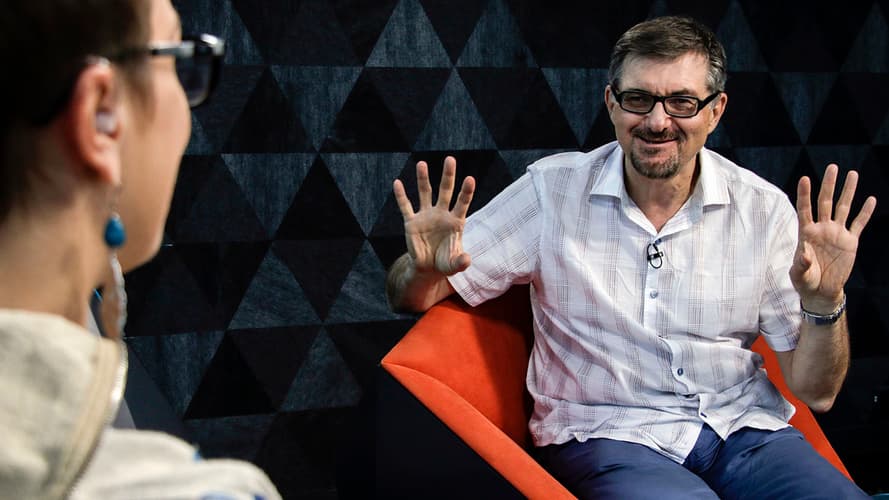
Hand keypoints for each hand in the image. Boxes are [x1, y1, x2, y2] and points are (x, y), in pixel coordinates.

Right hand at [393, 156, 475, 275]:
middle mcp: (441, 214)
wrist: (427, 268)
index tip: (470, 179)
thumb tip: (467, 260)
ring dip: (423, 178)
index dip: (466, 191)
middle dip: (448, 175)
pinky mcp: (411, 222)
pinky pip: (405, 207)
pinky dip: (401, 195)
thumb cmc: (445, 263)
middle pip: (445, 190)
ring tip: (422, 163)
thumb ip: (461, 261)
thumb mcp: (454, 264)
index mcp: (455, 221)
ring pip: (425, 193)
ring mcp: (426, 216)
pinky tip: (397, 183)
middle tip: (450, 159)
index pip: (462, 202)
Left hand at [791, 164, 876, 312]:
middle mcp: (822, 229)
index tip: (805, 178)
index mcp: (806, 233)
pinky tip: (870, 199)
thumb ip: (800, 263)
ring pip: (843, 208)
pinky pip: (859, 224)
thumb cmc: (805, 281)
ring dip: (848, 192)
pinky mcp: (850, 242)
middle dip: (829, 185)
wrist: (822, 290)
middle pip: (825, 202)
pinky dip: (865, 212)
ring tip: (852, 174)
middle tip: (833, 167)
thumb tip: (803, 253)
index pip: (805, 209)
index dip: (804, 194)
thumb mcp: (799, 274)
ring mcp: (837, 233)